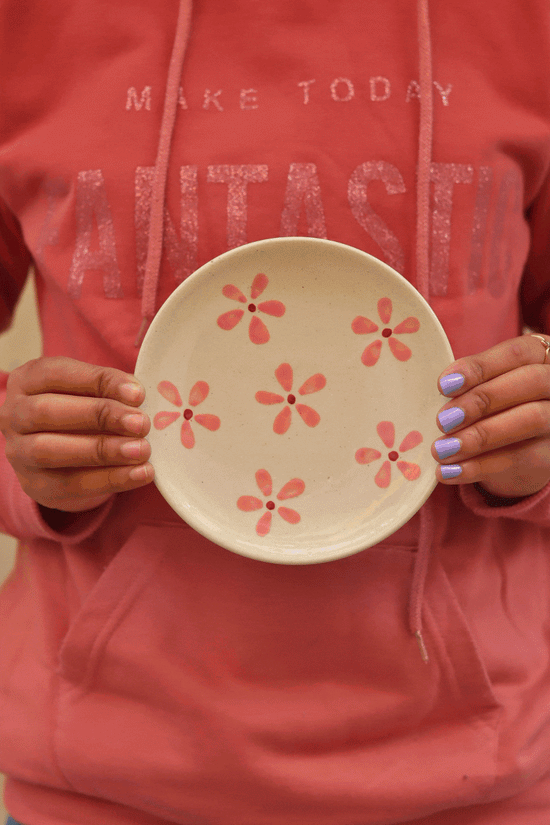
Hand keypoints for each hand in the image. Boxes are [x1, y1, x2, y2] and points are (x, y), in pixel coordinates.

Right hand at [0, 356, 153, 512]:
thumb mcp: (89, 392)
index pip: (56, 374)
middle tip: (141, 423)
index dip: (98, 381)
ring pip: (50, 451)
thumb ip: (109, 390)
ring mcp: (18, 452)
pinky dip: (109, 479)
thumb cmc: (80, 413)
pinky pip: (69, 484)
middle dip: (99, 416)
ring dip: (101, 450)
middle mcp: (14, 414)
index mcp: (27, 380)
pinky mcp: (35, 484)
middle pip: (47, 412)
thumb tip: (138, 397)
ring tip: (141, 450)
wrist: (63, 458)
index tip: (137, 393)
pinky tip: (139, 474)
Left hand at [432, 334, 549, 498]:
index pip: (515, 353)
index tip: (444, 385)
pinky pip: (521, 458)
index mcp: (540, 356)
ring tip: (441, 450)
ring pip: (530, 419)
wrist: (523, 450)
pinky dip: (479, 467)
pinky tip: (449, 472)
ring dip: (479, 436)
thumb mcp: (488, 387)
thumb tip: (443, 391)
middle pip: (529, 382)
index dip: (480, 367)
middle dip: (481, 400)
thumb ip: (472, 384)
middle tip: (442, 420)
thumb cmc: (498, 406)